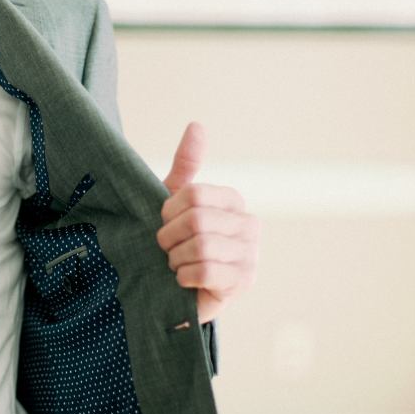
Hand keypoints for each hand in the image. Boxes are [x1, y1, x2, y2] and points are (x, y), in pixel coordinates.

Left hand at [156, 121, 258, 323]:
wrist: (172, 289)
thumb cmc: (174, 242)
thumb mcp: (173, 202)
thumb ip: (186, 164)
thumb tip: (197, 125)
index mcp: (233, 201)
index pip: (194, 195)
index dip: (169, 211)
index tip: (163, 223)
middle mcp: (249, 225)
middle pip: (196, 220)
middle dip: (169, 238)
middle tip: (165, 249)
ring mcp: (251, 255)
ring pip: (201, 246)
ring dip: (176, 259)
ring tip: (175, 264)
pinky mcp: (244, 282)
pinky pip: (207, 271)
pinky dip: (184, 276)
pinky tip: (183, 280)